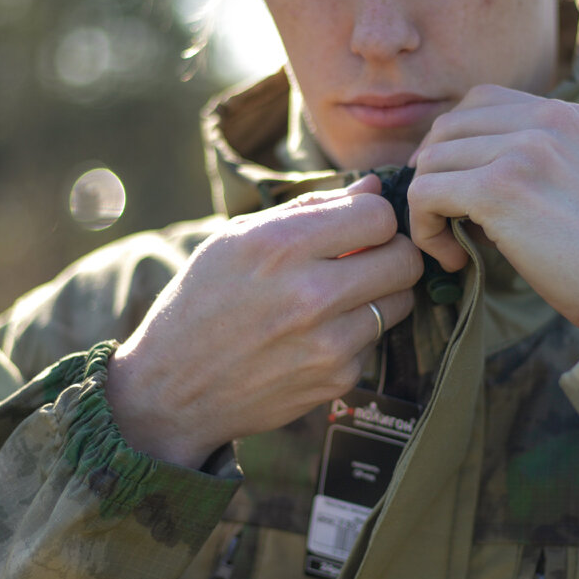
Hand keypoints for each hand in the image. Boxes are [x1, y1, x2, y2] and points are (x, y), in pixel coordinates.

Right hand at [107, 175, 422, 467]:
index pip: (377, 216)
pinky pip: (375, 341)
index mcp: (279, 245)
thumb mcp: (237, 240)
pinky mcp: (338, 378)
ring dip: (380, 295)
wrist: (173, 390)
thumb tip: (374, 188)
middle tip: (366, 260)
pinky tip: (317, 336)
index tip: (359, 229)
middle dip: (391, 253)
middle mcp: (309, 293)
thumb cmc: (203, 302)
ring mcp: (328, 341)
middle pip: (404, 259)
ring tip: (340, 297)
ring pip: (402, 301)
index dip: (374, 218)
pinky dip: (356, 334)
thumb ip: (310, 209)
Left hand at [407, 85, 578, 339]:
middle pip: (449, 126)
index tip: (457, 189)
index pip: (482, 102)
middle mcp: (548, 120)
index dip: (456, 144)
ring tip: (456, 246)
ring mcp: (524, 149)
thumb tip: (472, 180)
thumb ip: (545, 165)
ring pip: (431, 159)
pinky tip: (454, 259)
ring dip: (430, 206)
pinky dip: (425, 229)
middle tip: (448, 221)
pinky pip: (426, 193)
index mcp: (572, 116)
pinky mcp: (500, 188)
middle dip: (436, 173)